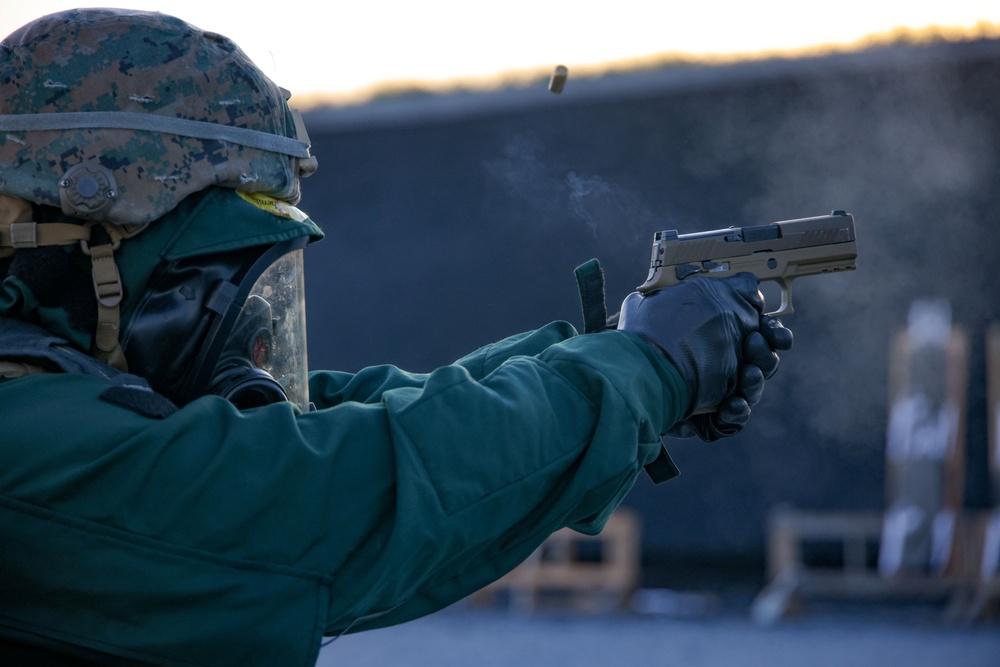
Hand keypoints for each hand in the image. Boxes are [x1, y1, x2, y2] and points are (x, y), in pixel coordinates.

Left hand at [617, 273, 791, 439]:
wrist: (627, 370)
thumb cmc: (649, 335)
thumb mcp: (679, 300)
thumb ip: (716, 289)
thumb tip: (749, 281)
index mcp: (718, 338)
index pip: (757, 335)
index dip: (772, 333)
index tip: (774, 331)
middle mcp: (720, 366)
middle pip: (761, 364)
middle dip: (765, 354)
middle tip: (754, 344)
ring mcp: (716, 394)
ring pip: (751, 391)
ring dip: (755, 382)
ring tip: (748, 375)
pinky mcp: (708, 420)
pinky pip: (732, 421)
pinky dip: (736, 412)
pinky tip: (731, 405)